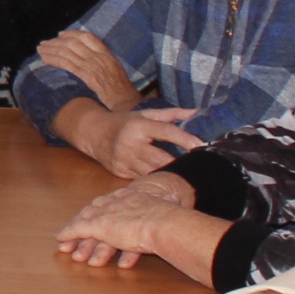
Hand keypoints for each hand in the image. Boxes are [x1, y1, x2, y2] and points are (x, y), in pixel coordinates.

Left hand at [36, 30, 138, 111]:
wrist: (126, 103)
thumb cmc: (121, 92)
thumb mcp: (115, 72)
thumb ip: (103, 63)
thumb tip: (87, 60)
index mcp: (107, 54)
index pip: (88, 37)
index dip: (73, 34)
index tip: (60, 34)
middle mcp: (99, 57)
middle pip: (74, 43)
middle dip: (56, 42)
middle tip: (44, 43)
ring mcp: (93, 65)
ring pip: (68, 52)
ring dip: (51, 50)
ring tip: (40, 49)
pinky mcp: (87, 75)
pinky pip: (67, 64)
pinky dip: (54, 60)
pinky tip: (44, 60)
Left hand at [55, 176, 218, 272]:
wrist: (168, 223)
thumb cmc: (175, 223)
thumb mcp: (169, 218)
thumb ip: (166, 223)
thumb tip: (179, 232)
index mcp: (134, 197)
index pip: (112, 202)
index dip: (101, 211)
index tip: (94, 217)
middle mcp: (118, 201)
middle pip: (95, 209)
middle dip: (83, 221)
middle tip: (73, 232)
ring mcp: (109, 212)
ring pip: (86, 222)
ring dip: (76, 235)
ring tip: (67, 245)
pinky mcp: (101, 224)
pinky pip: (80, 229)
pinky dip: (69, 234)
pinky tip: (61, 240)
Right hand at [60, 101, 203, 178]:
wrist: (93, 133)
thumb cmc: (124, 122)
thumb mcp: (145, 114)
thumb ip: (171, 114)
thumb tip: (196, 112)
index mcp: (139, 126)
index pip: (165, 131)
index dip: (185, 139)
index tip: (201, 145)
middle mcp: (130, 143)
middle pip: (160, 159)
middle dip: (179, 164)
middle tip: (197, 166)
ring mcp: (124, 160)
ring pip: (152, 172)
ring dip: (169, 174)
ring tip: (184, 175)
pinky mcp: (119, 172)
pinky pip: (142, 179)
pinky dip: (154, 179)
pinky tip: (165, 180)